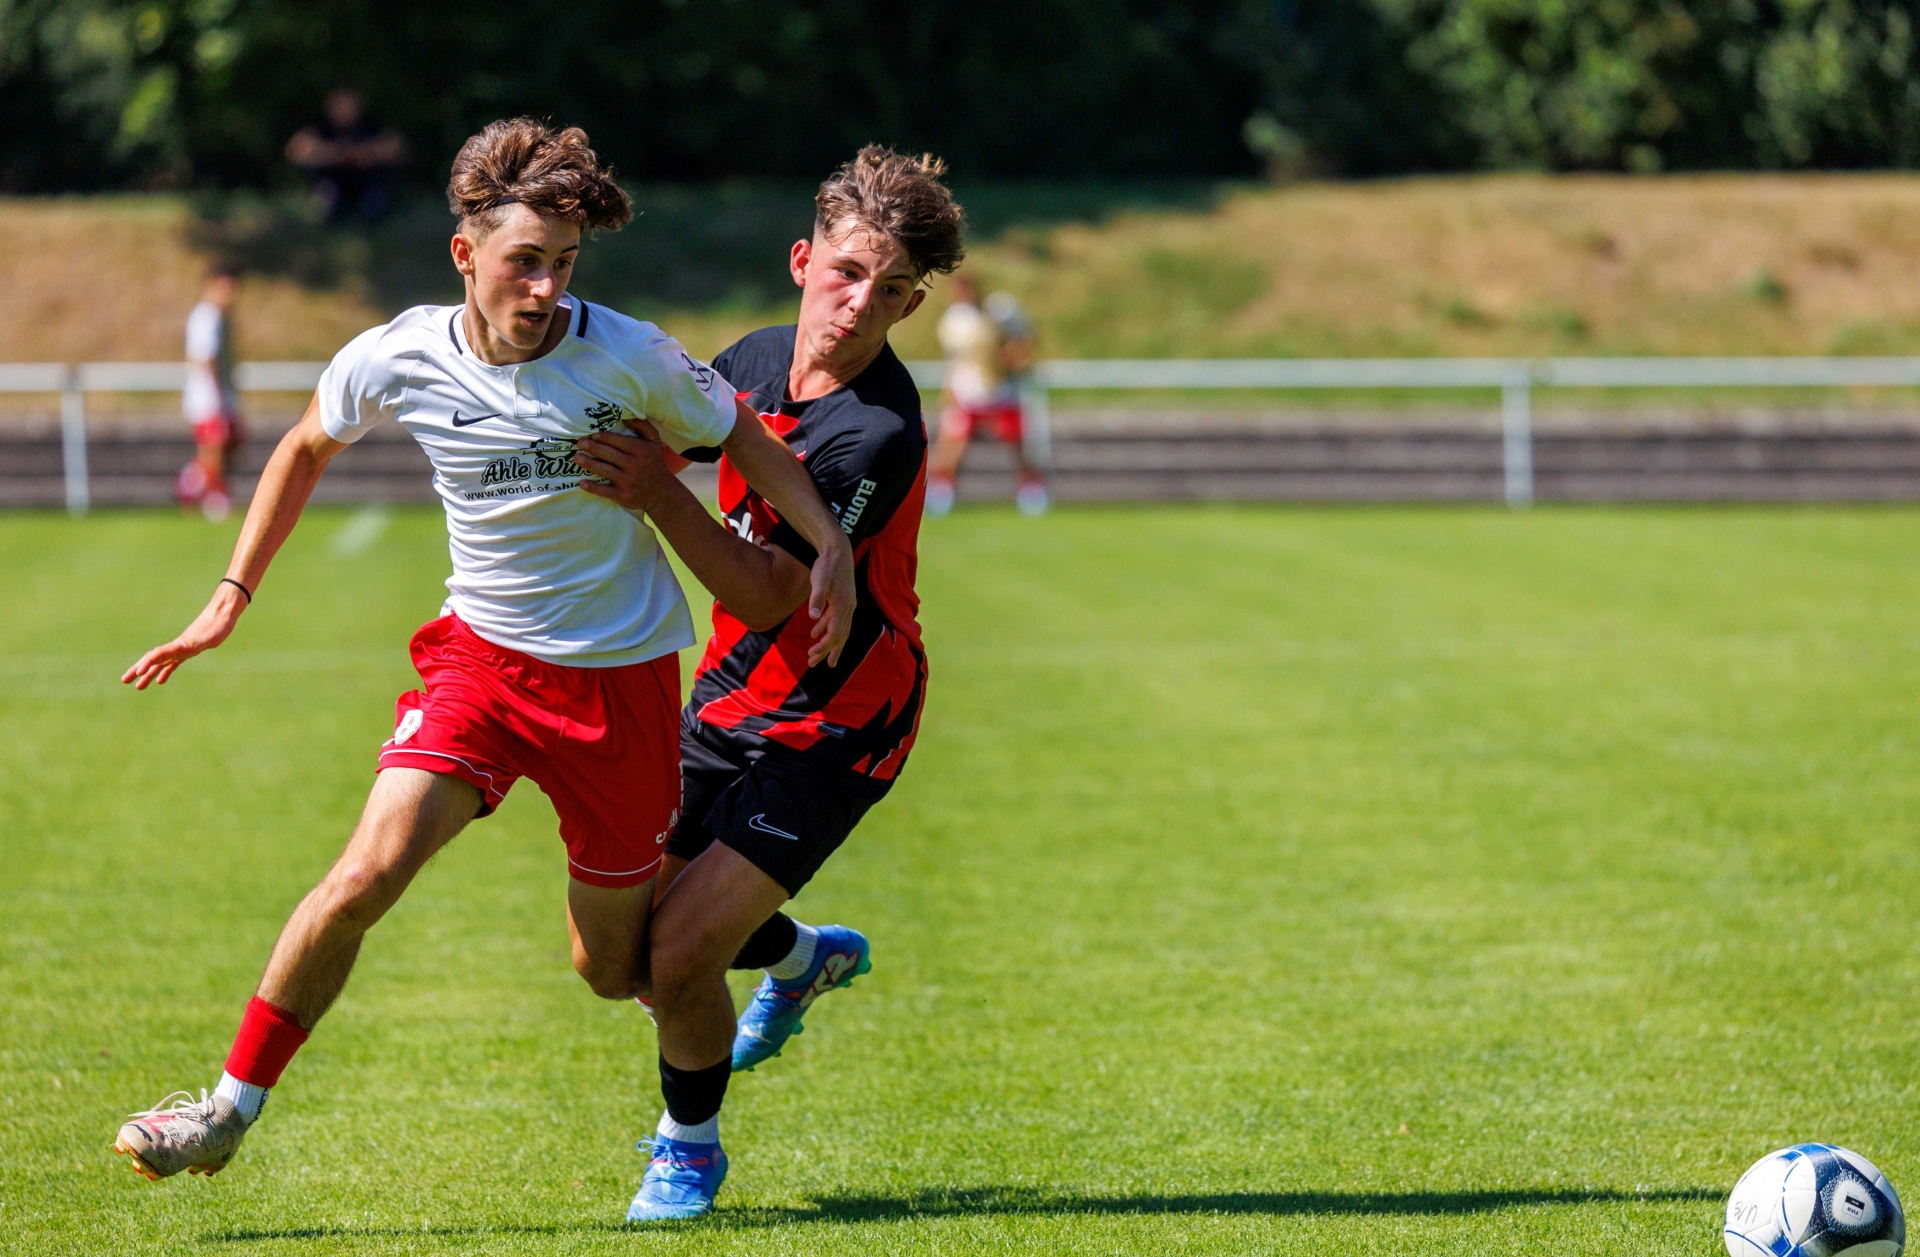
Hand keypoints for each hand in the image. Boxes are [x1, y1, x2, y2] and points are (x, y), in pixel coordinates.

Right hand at [121, 583, 248, 689]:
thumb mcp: (206, 637)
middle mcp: (176, 647)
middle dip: (138, 670)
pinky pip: (172, 663)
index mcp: (178, 645)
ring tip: (138, 687)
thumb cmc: (217, 625)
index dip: (147, 664)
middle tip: (124, 680)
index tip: (137, 674)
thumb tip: (179, 646)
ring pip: (160, 663)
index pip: (157, 655)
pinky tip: (159, 681)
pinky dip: (165, 672)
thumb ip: (193, 642)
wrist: (223, 613)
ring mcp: (181, 649)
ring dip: (148, 674)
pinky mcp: (189, 650)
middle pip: (153, 659)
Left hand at [573, 420, 674, 512]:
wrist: (662, 493)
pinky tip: (582, 483)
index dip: (604, 437)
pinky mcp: (624, 496)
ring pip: (606, 471)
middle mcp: (636, 466)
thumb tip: (625, 415)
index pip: (620, 441)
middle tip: (579, 443)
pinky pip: (606, 491)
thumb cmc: (654, 462)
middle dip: (593, 448)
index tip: (592, 434)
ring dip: (589, 464)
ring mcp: (630, 482)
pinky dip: (593, 488)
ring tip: (577, 458)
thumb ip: (642, 426)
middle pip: (610, 455)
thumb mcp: (654, 442)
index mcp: (643, 451)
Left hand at [806, 537, 856, 667]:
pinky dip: (826, 629)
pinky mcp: (842, 600)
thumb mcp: (820, 581)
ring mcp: (847, 605)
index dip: (824, 647)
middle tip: (813, 664)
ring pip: (840, 631)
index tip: (811, 655)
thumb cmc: (828, 565)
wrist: (838, 550)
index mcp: (844, 607)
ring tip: (820, 657)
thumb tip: (814, 618)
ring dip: (829, 644)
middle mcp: (848, 609)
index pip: (835, 634)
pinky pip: (836, 620)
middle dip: (826, 652)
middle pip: (839, 637)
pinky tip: (815, 633)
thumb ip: (817, 599)